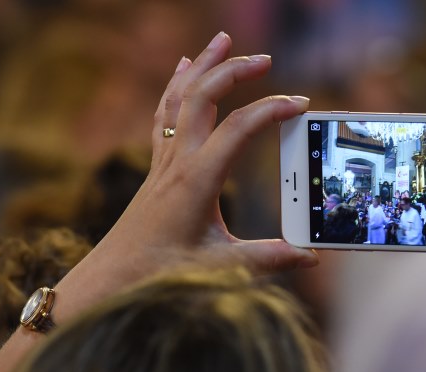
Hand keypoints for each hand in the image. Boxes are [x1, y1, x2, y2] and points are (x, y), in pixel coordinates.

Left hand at [54, 32, 317, 319]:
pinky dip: (178, 85)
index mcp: (197, 179)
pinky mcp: (158, 165)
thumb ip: (269, 258)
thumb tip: (311, 255)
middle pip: (204, 97)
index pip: (239, 128)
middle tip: (265, 59)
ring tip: (222, 41)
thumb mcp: (222, 268)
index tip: (300, 105)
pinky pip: (166, 111)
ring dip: (203, 66)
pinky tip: (185, 68)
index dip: (272, 110)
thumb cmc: (163, 272)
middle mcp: (178, 160)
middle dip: (234, 71)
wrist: (114, 276)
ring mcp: (164, 159)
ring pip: (181, 97)